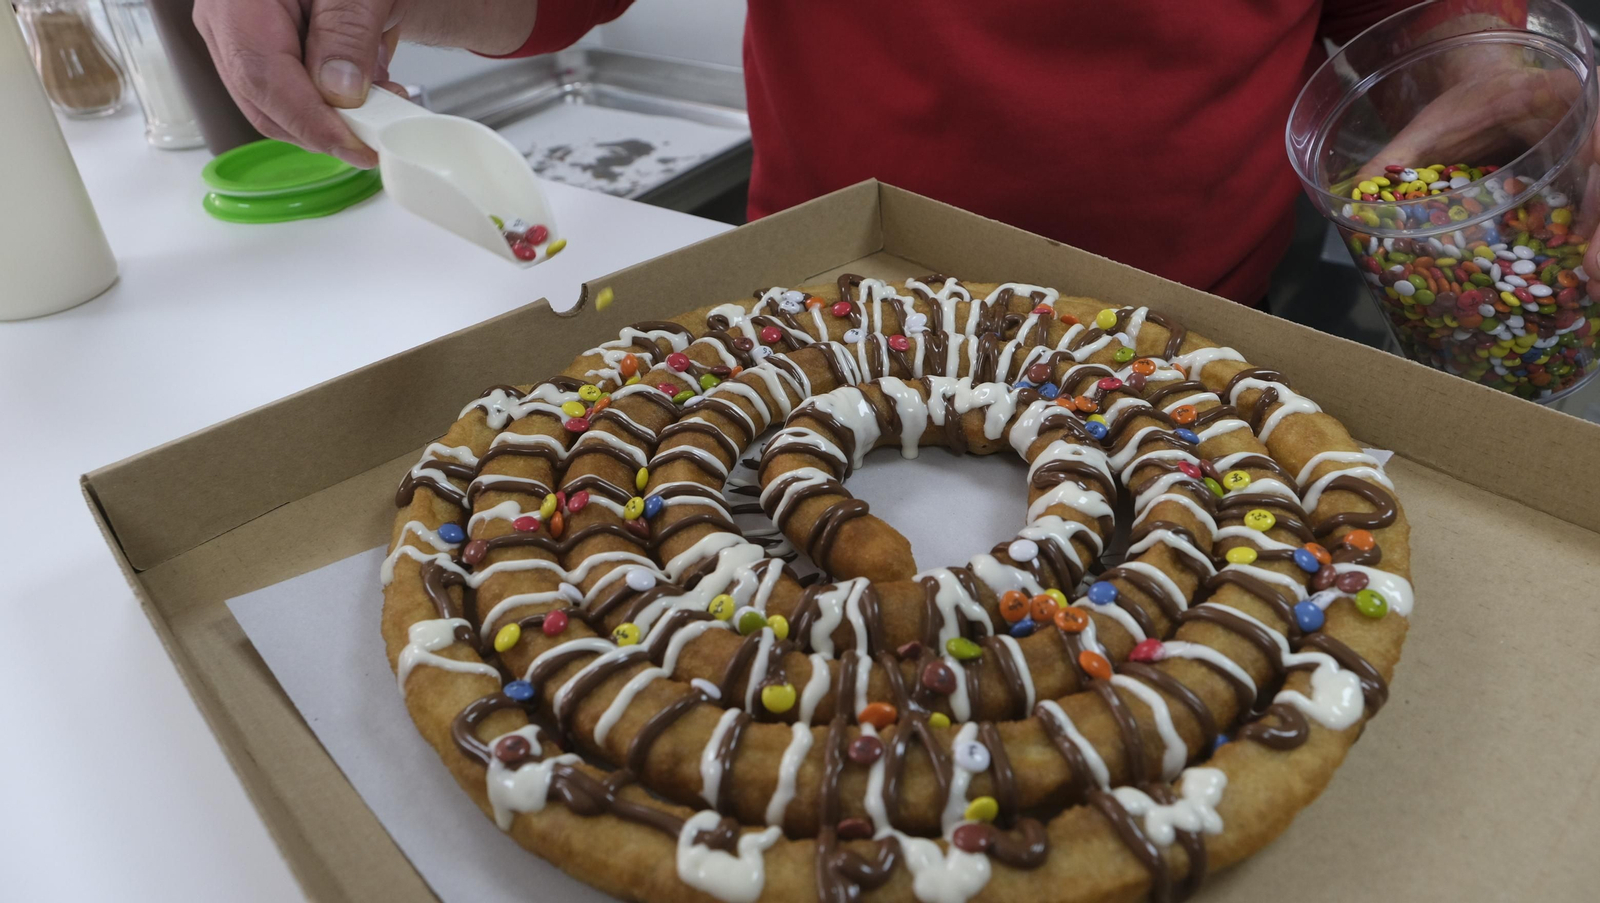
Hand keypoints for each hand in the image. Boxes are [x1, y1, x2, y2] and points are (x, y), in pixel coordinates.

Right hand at [194, 0, 405, 167]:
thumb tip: (340, 93)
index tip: (356, 146)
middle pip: (264, 104)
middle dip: (325, 129)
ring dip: (334, 118)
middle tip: (379, 133)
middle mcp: (226, 22)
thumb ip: (347, 32)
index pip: (262, 76)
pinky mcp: (262, 56)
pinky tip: (368, 87)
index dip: (310, 122)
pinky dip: (332, 104)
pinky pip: (291, 97)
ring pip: (278, 110)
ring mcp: (239, 41)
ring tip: (384, 97)